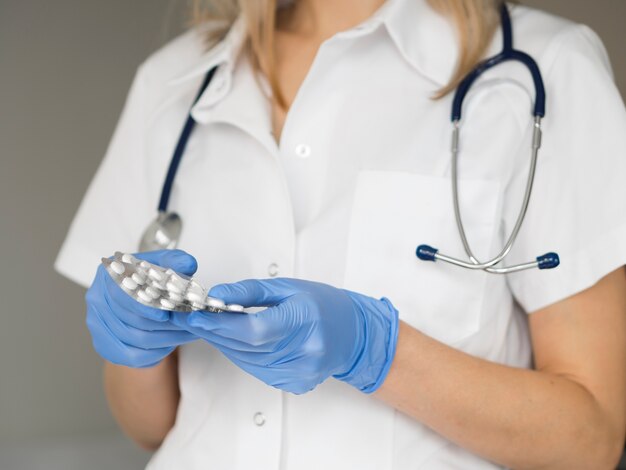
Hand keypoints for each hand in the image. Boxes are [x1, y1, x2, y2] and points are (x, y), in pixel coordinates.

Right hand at [85, 250, 198, 367]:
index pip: (122, 296)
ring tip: (188, 332)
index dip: (145, 308)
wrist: (139, 295)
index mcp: (108, 275)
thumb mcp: (163, 263)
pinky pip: (132, 356)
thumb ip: (175, 261)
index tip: (166, 315)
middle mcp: (97, 300)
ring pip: (134, 339)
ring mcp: (97, 325)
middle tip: (189, 324)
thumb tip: (187, 264)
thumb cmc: (149, 277)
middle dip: (165, 325)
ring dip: (166, 338)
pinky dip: (155, 352)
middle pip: (130, 320)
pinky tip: (171, 343)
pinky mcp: (104, 345)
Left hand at [174, 278, 398, 393]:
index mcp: (304, 320)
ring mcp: (301, 371)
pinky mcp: (295, 384)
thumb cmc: (323, 305)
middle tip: (197, 319)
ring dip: (226, 345)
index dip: (221, 325)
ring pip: (248, 361)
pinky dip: (242, 355)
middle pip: (247, 347)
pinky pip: (257, 370)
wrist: (352, 334)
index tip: (198, 315)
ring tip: (212, 328)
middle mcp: (305, 350)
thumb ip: (251, 292)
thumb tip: (218, 296)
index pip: (253, 329)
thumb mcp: (289, 287)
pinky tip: (236, 342)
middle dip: (217, 332)